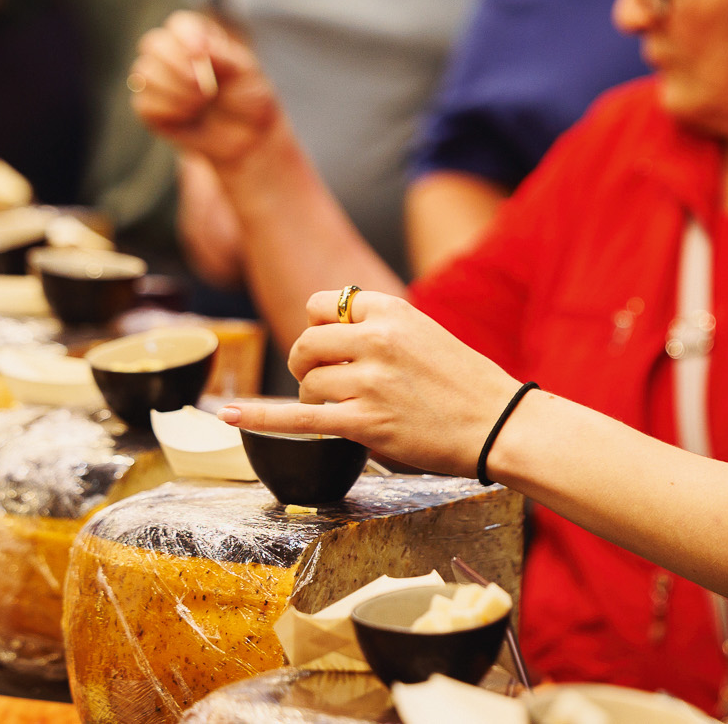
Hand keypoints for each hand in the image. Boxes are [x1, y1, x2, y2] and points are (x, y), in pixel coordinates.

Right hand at [131, 11, 283, 165]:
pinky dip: (169, 109)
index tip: (200, 54)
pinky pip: (144, 103)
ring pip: (144, 73)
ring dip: (175, 90)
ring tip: (202, 102)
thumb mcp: (246, 72)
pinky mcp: (150, 108)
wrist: (248, 135)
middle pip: (153, 44)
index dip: (185, 36)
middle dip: (176, 65)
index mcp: (198, 39)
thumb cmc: (248, 97)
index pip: (179, 25)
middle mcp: (173, 55)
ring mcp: (158, 81)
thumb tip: (199, 47)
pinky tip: (189, 115)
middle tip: (204, 87)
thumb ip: (223, 56)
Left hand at [219, 291, 521, 478]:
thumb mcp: (424, 333)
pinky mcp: (365, 421)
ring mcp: (369, 381)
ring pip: (308, 382)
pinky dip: (260, 416)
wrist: (498, 422)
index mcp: (391, 310)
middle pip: (305, 342)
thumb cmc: (465, 382)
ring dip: (316, 397)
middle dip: (306, 363)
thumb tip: (329, 337)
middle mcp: (376, 340)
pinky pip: (300, 417)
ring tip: (348, 408)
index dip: (319, 328)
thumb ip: (378, 329)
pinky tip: (229, 414)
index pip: (321, 305)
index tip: (333, 347)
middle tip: (327, 381)